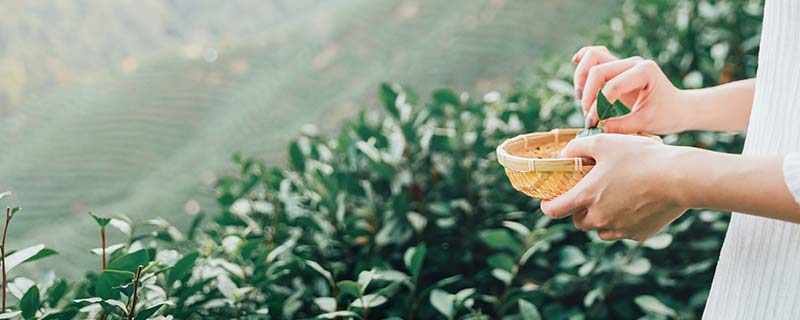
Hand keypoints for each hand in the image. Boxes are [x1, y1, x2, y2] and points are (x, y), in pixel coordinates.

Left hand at [540, 134, 688, 240]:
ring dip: (601, 216)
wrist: (680, 178)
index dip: (547, 206)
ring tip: (614, 196)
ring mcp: (620, 229)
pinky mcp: (639, 234)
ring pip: (600, 228)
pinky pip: (623, 230)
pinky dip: (624, 220)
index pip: (553, 211)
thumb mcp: (604, 142)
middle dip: (579, 209)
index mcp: (586, 197)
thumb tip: (565, 154)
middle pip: (578, 221)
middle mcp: (599, 218)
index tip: (548, 201)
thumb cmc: (640, 157)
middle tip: (590, 192)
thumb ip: (578, 147)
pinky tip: (635, 202)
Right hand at [572, 46, 688, 133]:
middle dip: (588, 94)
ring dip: (582, 78)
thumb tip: (596, 128)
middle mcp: (633, 62)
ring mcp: (624, 62)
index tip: (593, 124)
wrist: (678, 108)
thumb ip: (620, 126)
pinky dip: (584, 61)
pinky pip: (596, 55)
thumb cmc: (667, 115)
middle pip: (598, 69)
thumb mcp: (645, 123)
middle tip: (588, 116)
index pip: (613, 86)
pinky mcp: (617, 67)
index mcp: (645, 72)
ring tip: (582, 99)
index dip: (598, 106)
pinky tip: (576, 67)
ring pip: (593, 56)